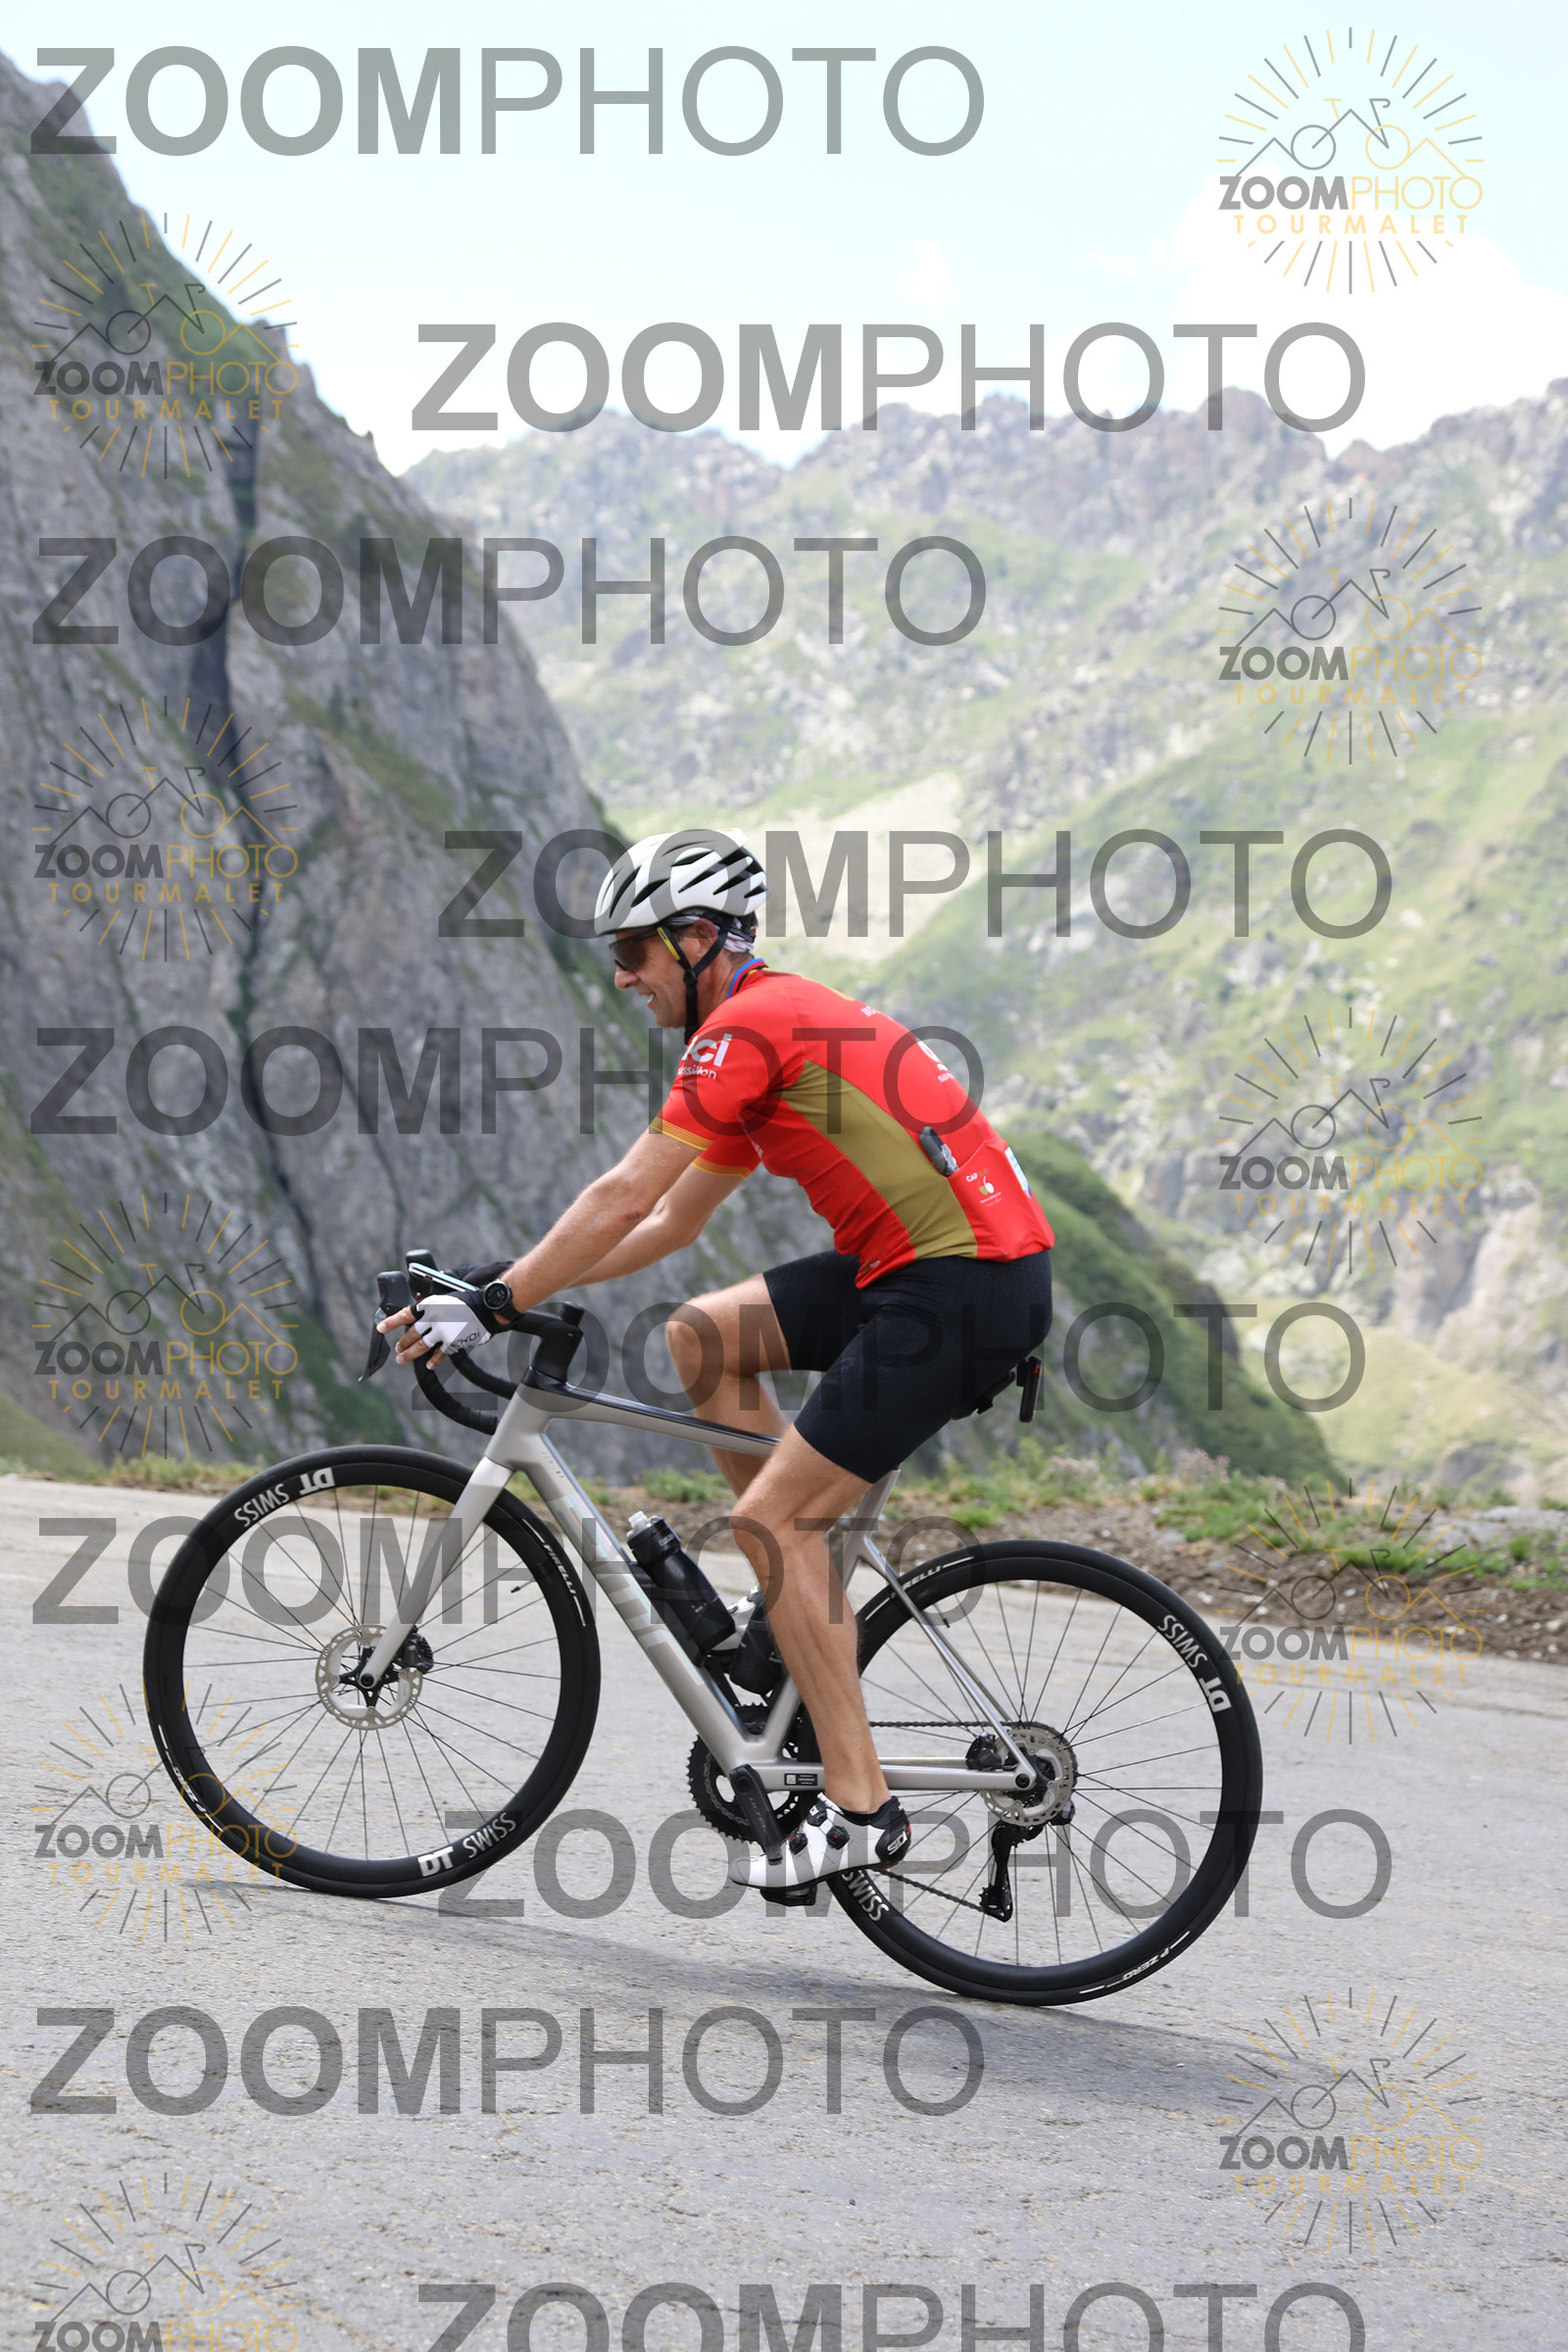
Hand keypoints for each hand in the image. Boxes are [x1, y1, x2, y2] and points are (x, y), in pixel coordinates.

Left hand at [377, 1297, 494, 1366]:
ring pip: (421, 1346)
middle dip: (403, 1343)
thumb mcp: (442, 1297)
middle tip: (398, 1348)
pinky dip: (433, 1360)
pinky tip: (428, 1365)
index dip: (391, 1322)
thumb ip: (428, 1306)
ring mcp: (442, 1332)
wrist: (484, 1308)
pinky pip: (439, 1353)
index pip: (404, 1315)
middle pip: (412, 1334)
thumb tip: (415, 1310)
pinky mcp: (451, 1342)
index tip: (380, 1328)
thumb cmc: (465, 1301)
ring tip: (402, 1358)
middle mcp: (432, 1319)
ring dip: (410, 1354)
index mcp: (429, 1305)